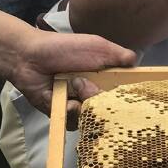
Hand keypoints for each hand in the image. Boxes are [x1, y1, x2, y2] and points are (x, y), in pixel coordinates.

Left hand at [9, 27, 137, 122]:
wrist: (29, 57)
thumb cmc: (63, 48)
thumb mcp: (96, 45)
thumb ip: (119, 54)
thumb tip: (138, 63)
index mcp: (104, 79)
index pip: (122, 95)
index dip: (124, 98)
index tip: (123, 95)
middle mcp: (94, 95)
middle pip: (109, 110)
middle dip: (97, 97)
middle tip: (84, 83)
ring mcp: (79, 106)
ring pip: (92, 118)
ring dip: (81, 103)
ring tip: (70, 87)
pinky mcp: (62, 115)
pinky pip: (73, 123)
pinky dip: (67, 110)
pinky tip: (60, 97)